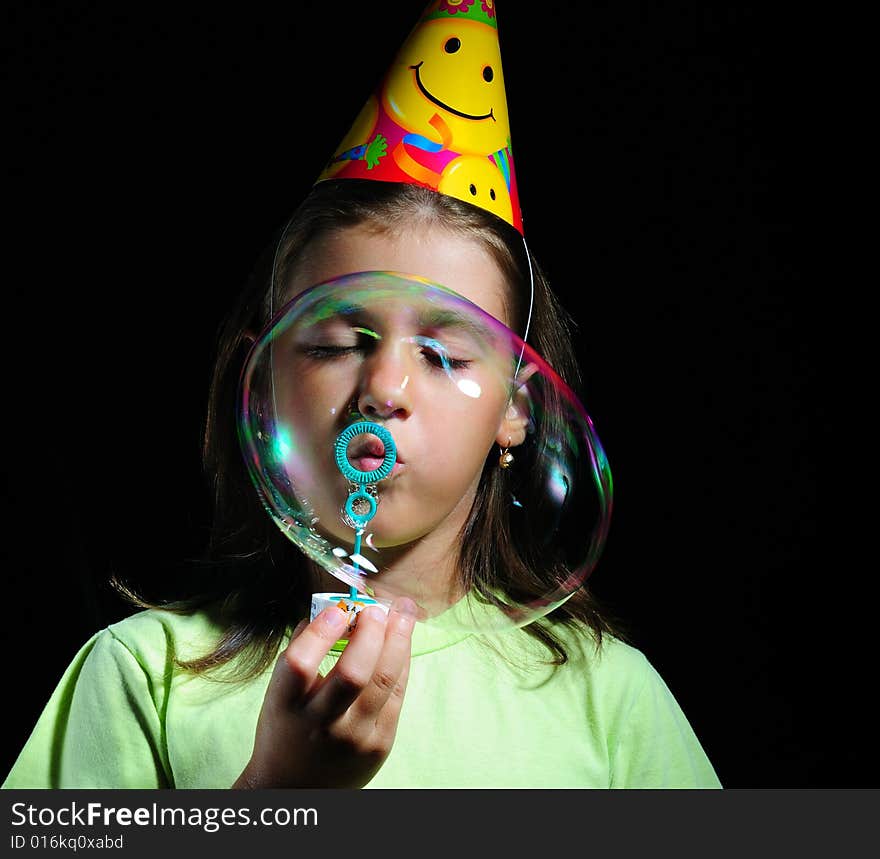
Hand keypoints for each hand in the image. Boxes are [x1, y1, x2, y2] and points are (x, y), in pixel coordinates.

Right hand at [232, 598, 415, 788]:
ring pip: (385, 681)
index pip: (300, 665)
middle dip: (371, 633)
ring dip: (399, 639)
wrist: (296, 788)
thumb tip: (330, 608)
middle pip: (352, 674)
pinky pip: (397, 694)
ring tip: (404, 612)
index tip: (338, 608)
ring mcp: (354, 737)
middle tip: (377, 608)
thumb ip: (300, 653)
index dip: (321, 633)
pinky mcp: (379, 744)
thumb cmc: (286, 728)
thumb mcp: (278, 694)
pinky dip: (402, 661)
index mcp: (286, 707)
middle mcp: (320, 725)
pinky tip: (403, 640)